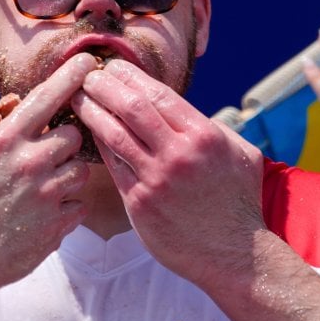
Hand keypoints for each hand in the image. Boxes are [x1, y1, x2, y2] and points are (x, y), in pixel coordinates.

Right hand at [0, 53, 99, 293]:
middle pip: (74, 136)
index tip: (90, 62)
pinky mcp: (58, 222)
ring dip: (67, 176)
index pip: (47, 97)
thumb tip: (21, 105)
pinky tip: (43, 214)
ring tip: (42, 189)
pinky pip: (79, 203)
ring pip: (81, 170)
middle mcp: (30, 162)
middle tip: (48, 156)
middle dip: (66, 143)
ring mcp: (47, 193)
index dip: (71, 76)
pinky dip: (66, 207)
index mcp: (6, 140)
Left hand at [72, 59, 266, 286]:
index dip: (130, 76)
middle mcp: (178, 154)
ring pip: (114, 134)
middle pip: (131, 107)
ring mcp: (156, 179)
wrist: (233, 254)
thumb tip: (188, 111)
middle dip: (105, 85)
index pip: (158, 94)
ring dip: (92, 111)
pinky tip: (88, 132)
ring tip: (77, 97)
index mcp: (204, 136)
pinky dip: (99, 145)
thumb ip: (215, 129)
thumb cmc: (239, 202)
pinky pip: (113, 166)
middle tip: (88, 75)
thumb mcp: (242, 155)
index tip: (114, 66)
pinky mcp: (139, 204)